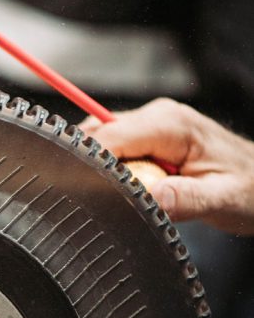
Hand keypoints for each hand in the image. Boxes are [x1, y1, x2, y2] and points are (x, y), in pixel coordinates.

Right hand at [80, 98, 253, 234]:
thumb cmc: (246, 188)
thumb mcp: (220, 200)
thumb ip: (185, 200)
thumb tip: (149, 200)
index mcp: (173, 126)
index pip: (111, 136)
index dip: (88, 161)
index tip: (80, 189)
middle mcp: (159, 117)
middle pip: (97, 135)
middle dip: (88, 165)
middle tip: (95, 199)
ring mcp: (151, 125)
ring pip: (100, 141)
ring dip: (99, 170)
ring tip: (114, 196)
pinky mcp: (147, 137)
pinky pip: (112, 150)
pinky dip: (108, 170)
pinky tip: (124, 189)